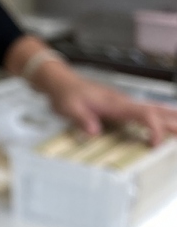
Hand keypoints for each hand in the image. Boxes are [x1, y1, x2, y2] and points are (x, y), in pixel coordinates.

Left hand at [6, 36, 176, 145]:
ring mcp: (124, 104)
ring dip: (170, 116)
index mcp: (115, 104)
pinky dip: (160, 114)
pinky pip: (146, 110)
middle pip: (156, 111)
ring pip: (154, 109)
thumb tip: (94, 131)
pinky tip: (168, 117)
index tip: (155, 143)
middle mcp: (123, 102)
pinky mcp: (122, 106)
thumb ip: (83, 119)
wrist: (61, 82)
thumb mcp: (69, 107)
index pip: (144, 115)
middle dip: (172, 122)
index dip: (154, 129)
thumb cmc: (66, 94)